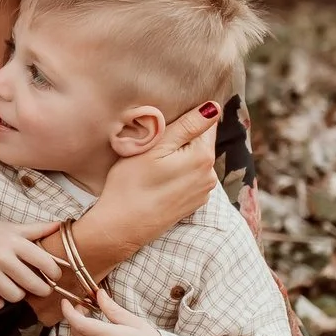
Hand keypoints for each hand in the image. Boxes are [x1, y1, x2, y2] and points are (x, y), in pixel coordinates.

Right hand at [0, 218, 64, 308]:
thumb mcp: (15, 228)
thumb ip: (38, 229)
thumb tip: (62, 225)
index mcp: (14, 242)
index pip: (44, 262)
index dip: (54, 272)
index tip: (54, 275)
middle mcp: (1, 257)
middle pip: (32, 284)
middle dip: (43, 289)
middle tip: (42, 288)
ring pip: (14, 296)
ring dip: (19, 295)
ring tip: (18, 288)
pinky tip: (0, 294)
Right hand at [71, 102, 219, 262]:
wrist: (121, 227)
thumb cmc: (131, 184)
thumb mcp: (155, 147)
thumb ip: (187, 125)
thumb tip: (214, 108)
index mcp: (203, 156)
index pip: (205, 123)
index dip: (184, 119)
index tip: (164, 128)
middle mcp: (210, 175)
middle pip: (200, 142)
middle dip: (181, 139)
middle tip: (152, 146)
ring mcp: (203, 192)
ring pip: (194, 160)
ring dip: (179, 156)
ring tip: (153, 165)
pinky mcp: (193, 203)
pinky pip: (190, 177)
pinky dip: (178, 173)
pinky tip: (158, 180)